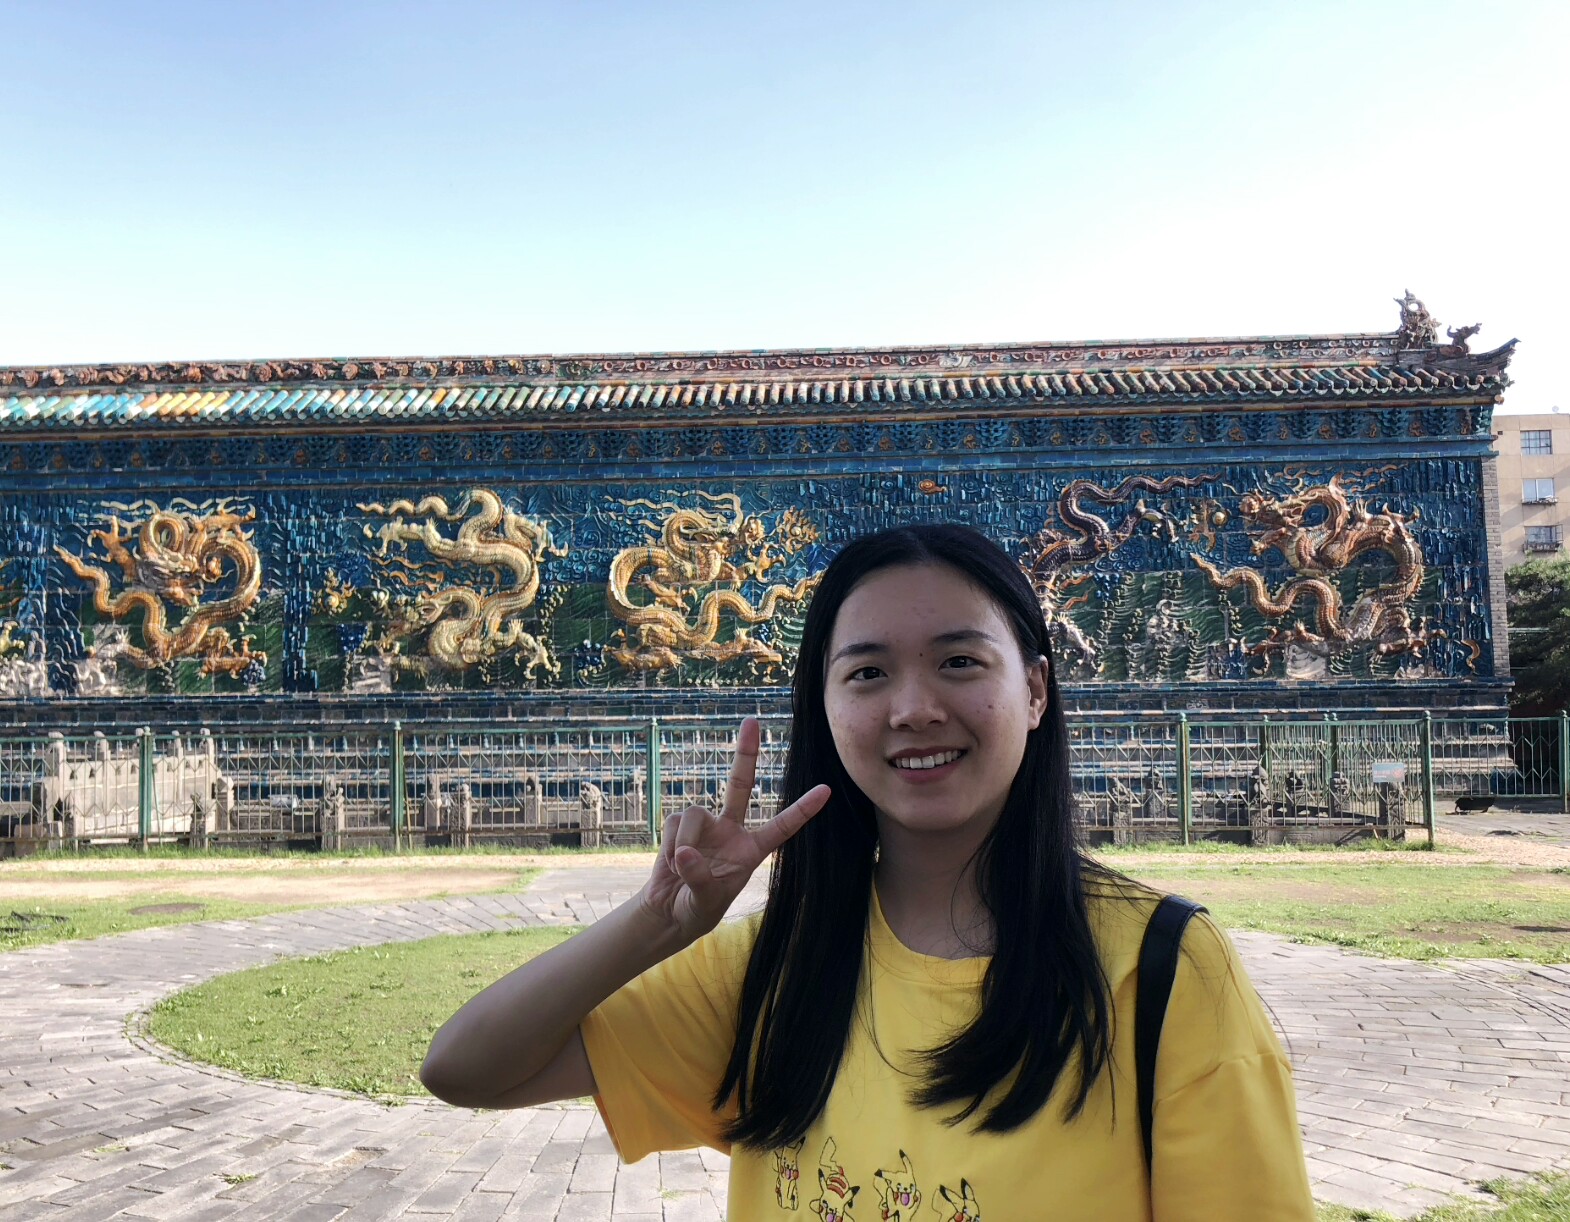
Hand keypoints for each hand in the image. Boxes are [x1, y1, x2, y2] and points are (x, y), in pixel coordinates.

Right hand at [639, 717, 829, 944]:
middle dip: (745, 753)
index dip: (803, 810)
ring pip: (693, 812)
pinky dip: (669, 844)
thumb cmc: (698, 907)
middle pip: (740, 785)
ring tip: (681, 865)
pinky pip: (672, 823)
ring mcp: (704, 826)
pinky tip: (670, 863)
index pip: (782, 827)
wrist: (669, 910)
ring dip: (684, 839)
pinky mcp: (678, 826)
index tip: (825, 790)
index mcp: (751, 850)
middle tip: (751, 720)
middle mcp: (730, 830)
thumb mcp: (706, 901)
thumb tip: (686, 852)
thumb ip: (700, 877)